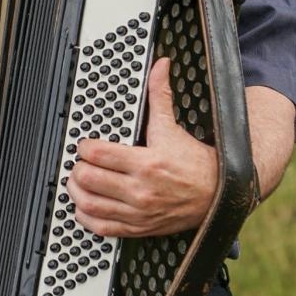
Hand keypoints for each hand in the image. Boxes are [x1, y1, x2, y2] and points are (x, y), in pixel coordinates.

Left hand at [66, 56, 217, 238]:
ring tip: (79, 181)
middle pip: (88, 178)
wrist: (218, 194)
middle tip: (81, 162)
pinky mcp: (138, 228)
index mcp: (146, 163)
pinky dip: (86, 217)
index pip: (96, 154)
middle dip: (78, 167)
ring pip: (89, 204)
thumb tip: (159, 67)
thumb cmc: (194, 163)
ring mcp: (138, 212)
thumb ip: (160, 95)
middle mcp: (140, 190)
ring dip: (76, 191)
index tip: (85, 145)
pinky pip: (101, 228)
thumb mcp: (173, 127)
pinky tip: (86, 205)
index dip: (84, 147)